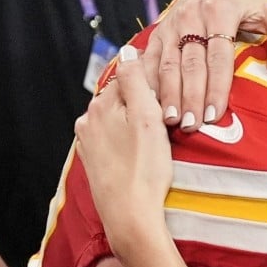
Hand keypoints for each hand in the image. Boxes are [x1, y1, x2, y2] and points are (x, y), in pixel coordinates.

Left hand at [75, 46, 175, 261]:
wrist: (130, 216)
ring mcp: (89, 142)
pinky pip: (116, 137)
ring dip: (139, 120)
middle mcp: (89, 120)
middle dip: (146, 100)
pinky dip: (131, 138)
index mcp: (101, 105)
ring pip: (120, 118)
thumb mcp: (147, 117)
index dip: (157, 80)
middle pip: (124, 97)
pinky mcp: (95, 161)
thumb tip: (128, 50)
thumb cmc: (144, 168)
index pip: (131, 76)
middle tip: (173, 114)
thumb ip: (137, 80)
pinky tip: (146, 149)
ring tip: (163, 133)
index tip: (177, 88)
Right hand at [144, 0, 266, 131]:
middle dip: (189, 97)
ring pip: (167, 62)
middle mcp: (192, 16)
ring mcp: (173, 22)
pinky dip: (147, 80)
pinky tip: (147, 102)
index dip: (216, 87)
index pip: (218, 57)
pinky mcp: (161, 27)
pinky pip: (150, 56)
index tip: (214, 115)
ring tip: (170, 120)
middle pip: (190, 63)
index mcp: (221, 12)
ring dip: (167, 93)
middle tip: (191, 125)